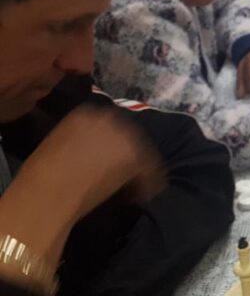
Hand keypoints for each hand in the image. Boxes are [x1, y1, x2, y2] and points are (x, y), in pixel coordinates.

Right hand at [0, 106, 165, 263]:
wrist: (46, 192)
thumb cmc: (40, 177)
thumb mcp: (56, 148)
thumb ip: (78, 143)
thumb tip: (89, 155)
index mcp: (83, 113)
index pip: (108, 126)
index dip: (110, 147)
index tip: (108, 162)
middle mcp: (107, 117)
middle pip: (127, 137)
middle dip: (126, 157)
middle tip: (122, 177)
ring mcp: (123, 134)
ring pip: (140, 151)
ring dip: (138, 171)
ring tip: (132, 190)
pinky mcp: (134, 154)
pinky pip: (149, 169)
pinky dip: (148, 183)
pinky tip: (142, 196)